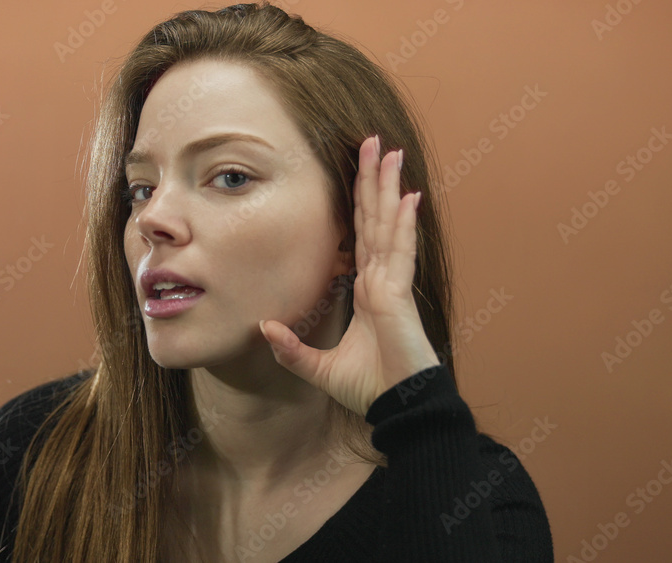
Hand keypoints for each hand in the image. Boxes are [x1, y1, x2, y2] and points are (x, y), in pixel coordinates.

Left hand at [258, 135, 440, 416]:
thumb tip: (264, 326)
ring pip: (388, 225)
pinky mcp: (398, 297)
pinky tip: (407, 196)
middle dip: (373, 179)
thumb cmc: (369, 388)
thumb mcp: (319, 367)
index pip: (361, 235)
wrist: (398, 409)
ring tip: (390, 152)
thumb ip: (292, 347)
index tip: (358, 170)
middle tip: (374, 141)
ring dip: (388, 187)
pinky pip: (400, 253)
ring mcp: (392, 285)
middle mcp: (382, 280)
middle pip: (375, 219)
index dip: (359, 202)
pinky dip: (403, 224)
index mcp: (367, 289)